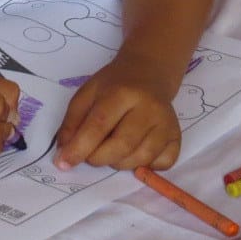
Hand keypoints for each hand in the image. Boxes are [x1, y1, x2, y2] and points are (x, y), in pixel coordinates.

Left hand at [54, 53, 179, 171]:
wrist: (148, 73)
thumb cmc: (114, 85)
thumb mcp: (86, 94)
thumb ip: (72, 123)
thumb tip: (65, 155)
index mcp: (123, 92)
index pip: (99, 125)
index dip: (79, 148)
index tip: (63, 163)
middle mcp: (149, 107)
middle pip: (121, 146)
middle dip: (98, 158)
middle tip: (90, 154)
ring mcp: (166, 123)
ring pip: (140, 158)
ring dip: (118, 163)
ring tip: (112, 149)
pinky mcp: (176, 136)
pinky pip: (162, 163)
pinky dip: (145, 166)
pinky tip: (135, 151)